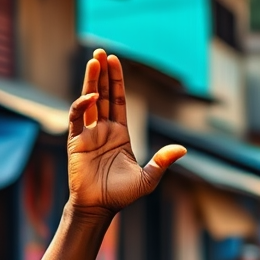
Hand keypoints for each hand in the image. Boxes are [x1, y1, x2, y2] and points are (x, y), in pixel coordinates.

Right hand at [68, 49, 185, 213]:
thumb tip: (183, 149)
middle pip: (103, 95)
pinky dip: (83, 105)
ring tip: (93, 60)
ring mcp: (88, 134)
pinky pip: (77, 117)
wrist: (99, 207)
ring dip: (91, 81)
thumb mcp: (148, 179)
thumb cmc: (121, 195)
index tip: (114, 61)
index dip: (117, 81)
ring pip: (89, 100)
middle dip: (102, 74)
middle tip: (101, 52)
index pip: (118, 100)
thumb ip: (162, 162)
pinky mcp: (75, 141)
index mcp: (120, 134)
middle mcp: (103, 130)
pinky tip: (92, 96)